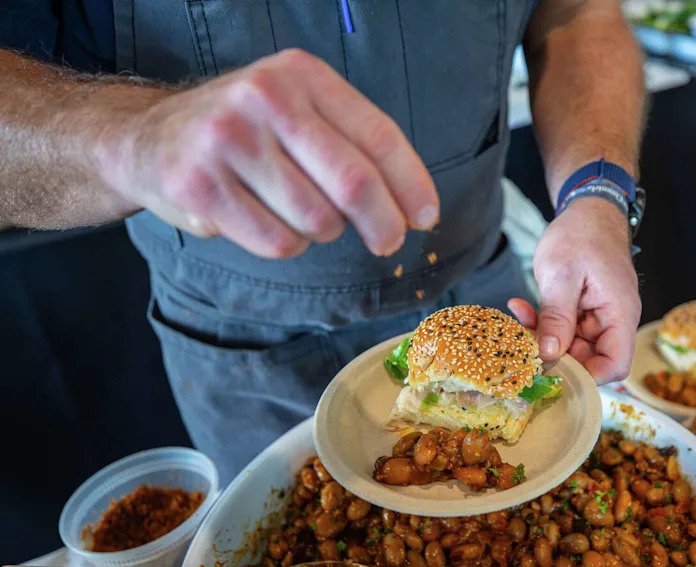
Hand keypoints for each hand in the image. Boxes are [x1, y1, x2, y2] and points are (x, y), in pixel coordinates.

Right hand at [99, 49, 438, 258]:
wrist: (148, 139)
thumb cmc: (245, 132)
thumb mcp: (296, 110)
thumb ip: (351, 144)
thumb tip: (413, 208)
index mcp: (300, 74)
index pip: (378, 136)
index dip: (411, 184)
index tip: (427, 217)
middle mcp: (264, 97)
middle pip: (353, 182)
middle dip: (384, 223)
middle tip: (389, 242)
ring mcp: (227, 140)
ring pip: (317, 220)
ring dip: (321, 231)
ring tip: (296, 211)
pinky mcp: (199, 186)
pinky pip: (277, 242)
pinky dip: (285, 244)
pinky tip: (263, 220)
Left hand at [508, 199, 640, 383]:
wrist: (587, 209)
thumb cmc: (582, 234)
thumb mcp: (562, 275)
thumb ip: (557, 317)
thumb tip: (548, 354)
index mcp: (620, 314)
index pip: (615, 365)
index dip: (588, 377)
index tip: (553, 372)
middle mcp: (612, 321)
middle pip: (589, 359)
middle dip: (555, 356)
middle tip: (523, 344)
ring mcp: (596, 316)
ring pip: (569, 346)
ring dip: (542, 338)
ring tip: (519, 318)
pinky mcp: (580, 311)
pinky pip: (561, 329)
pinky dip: (540, 323)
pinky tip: (520, 308)